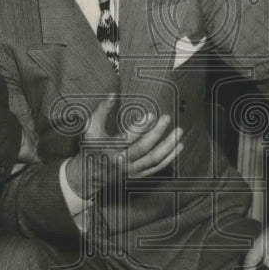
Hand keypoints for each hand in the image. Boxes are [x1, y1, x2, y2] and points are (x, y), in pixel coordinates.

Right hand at [66, 94, 183, 197]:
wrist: (90, 175)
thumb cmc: (91, 147)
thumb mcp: (91, 128)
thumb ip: (102, 111)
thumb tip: (113, 94)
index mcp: (108, 150)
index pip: (126, 139)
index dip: (139, 127)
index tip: (151, 114)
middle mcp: (120, 162)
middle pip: (142, 148)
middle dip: (156, 133)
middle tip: (167, 118)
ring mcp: (130, 171)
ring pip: (153, 159)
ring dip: (168, 146)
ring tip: (179, 132)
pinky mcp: (138, 175)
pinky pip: (156, 167)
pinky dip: (169, 158)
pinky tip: (178, 146)